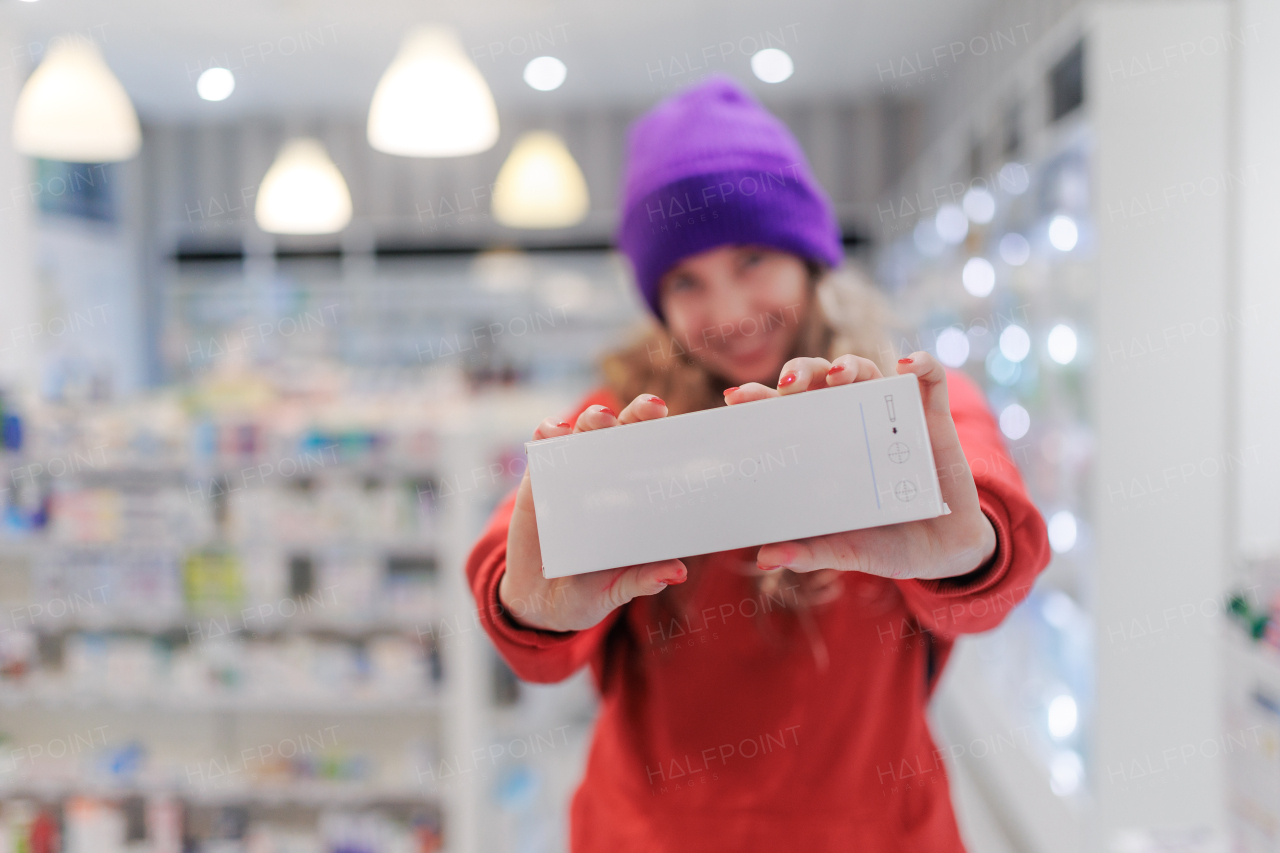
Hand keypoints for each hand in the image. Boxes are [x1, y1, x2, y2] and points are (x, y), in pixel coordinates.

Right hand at [499, 395, 687, 631]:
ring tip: (602, 419)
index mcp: (633, 497)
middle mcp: (606, 478)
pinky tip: (557, 431)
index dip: (666, 436)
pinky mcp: (538, 481)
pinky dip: (549, 432)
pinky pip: (544, 447)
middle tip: (650, 408)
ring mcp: (571, 475)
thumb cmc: (590, 591)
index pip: (653, 457)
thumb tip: (677, 573)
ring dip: (593, 418)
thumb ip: (643, 578)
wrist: (539, 603)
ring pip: (584, 432)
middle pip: (624, 433)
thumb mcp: (618, 588)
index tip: (681, 424)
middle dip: (636, 414)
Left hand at [725, 353, 997, 581]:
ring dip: (850, 364)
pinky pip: (931, 381)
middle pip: (820, 380)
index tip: (735, 398)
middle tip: (791, 386)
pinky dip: (922, 365)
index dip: (760, 398)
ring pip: (866, 371)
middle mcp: (852, 423)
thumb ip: (811, 551)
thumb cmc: (886, 543)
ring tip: (839, 375)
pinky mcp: (933, 419)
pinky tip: (909, 366)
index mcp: (822, 448)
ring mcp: (891, 417)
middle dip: (802, 371)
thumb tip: (766, 558)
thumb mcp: (848, 549)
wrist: (945, 552)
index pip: (785, 413)